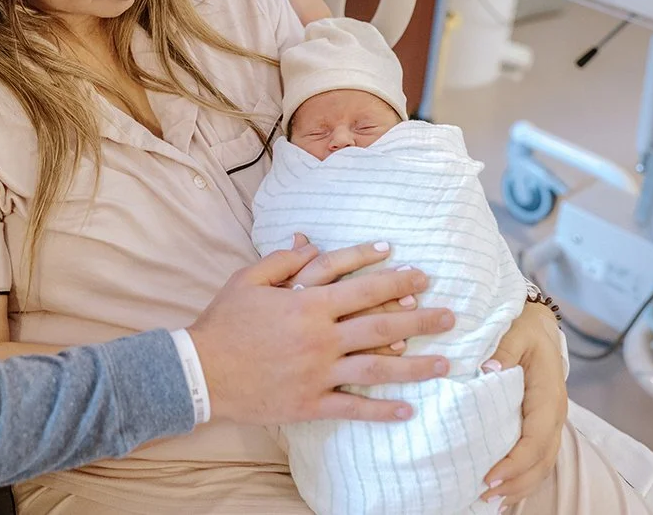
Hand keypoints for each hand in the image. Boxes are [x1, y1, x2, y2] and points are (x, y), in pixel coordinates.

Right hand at [188, 239, 453, 425]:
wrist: (202, 370)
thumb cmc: (224, 321)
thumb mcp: (249, 279)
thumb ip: (283, 260)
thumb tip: (312, 243)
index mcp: (308, 304)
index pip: (362, 287)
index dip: (393, 276)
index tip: (419, 272)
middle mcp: (321, 338)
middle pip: (381, 324)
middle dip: (421, 317)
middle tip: (450, 315)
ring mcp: (318, 373)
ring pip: (377, 367)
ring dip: (415, 364)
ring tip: (445, 362)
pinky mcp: (310, 402)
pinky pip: (353, 407)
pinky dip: (381, 409)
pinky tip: (408, 409)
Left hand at [480, 303, 566, 506]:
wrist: (537, 323)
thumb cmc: (522, 326)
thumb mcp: (513, 330)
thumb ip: (502, 350)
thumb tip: (488, 371)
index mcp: (548, 394)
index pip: (536, 438)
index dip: (515, 462)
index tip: (490, 477)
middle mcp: (553, 413)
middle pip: (541, 459)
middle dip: (516, 482)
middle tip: (484, 495)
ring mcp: (550, 421)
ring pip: (542, 463)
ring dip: (520, 485)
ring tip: (491, 501)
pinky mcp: (541, 423)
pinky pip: (538, 456)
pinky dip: (524, 477)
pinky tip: (504, 490)